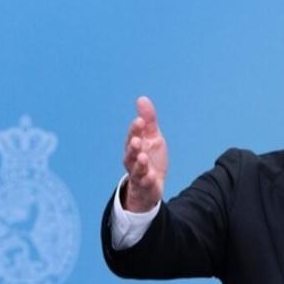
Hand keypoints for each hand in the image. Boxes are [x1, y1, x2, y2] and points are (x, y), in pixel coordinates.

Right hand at [122, 96, 167, 211]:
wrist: (151, 185)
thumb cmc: (150, 158)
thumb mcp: (152, 137)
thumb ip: (148, 120)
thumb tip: (142, 98)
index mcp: (135, 146)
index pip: (133, 136)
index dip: (135, 129)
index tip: (140, 121)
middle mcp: (133, 160)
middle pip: (130, 153)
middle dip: (133, 146)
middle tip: (137, 140)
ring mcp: (139, 174)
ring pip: (136, 169)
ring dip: (139, 163)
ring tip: (143, 157)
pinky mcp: (146, 186)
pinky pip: (146, 184)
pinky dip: (147, 180)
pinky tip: (151, 176)